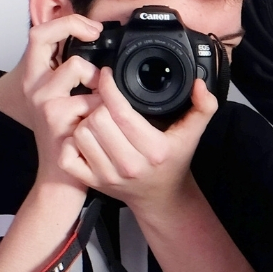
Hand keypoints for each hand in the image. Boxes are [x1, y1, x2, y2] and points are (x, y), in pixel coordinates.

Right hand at [19, 15, 105, 188]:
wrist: (62, 176)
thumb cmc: (70, 136)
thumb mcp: (69, 100)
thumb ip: (77, 76)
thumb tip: (101, 50)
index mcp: (36, 77)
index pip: (40, 33)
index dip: (66, 21)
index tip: (92, 28)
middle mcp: (34, 85)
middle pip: (44, 37)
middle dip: (73, 30)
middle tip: (96, 37)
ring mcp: (43, 101)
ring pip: (78, 66)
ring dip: (99, 82)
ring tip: (100, 104)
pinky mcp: (56, 117)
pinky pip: (94, 99)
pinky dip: (106, 109)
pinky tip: (99, 125)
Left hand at [57, 68, 215, 214]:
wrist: (161, 196)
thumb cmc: (173, 160)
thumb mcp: (193, 134)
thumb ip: (204, 107)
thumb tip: (199, 84)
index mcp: (154, 149)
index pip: (121, 112)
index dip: (109, 87)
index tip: (107, 75)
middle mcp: (129, 164)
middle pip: (97, 120)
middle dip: (100, 105)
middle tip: (107, 103)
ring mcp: (108, 175)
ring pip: (80, 134)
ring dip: (86, 122)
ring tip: (98, 120)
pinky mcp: (92, 182)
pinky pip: (68, 155)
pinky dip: (72, 143)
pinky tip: (86, 138)